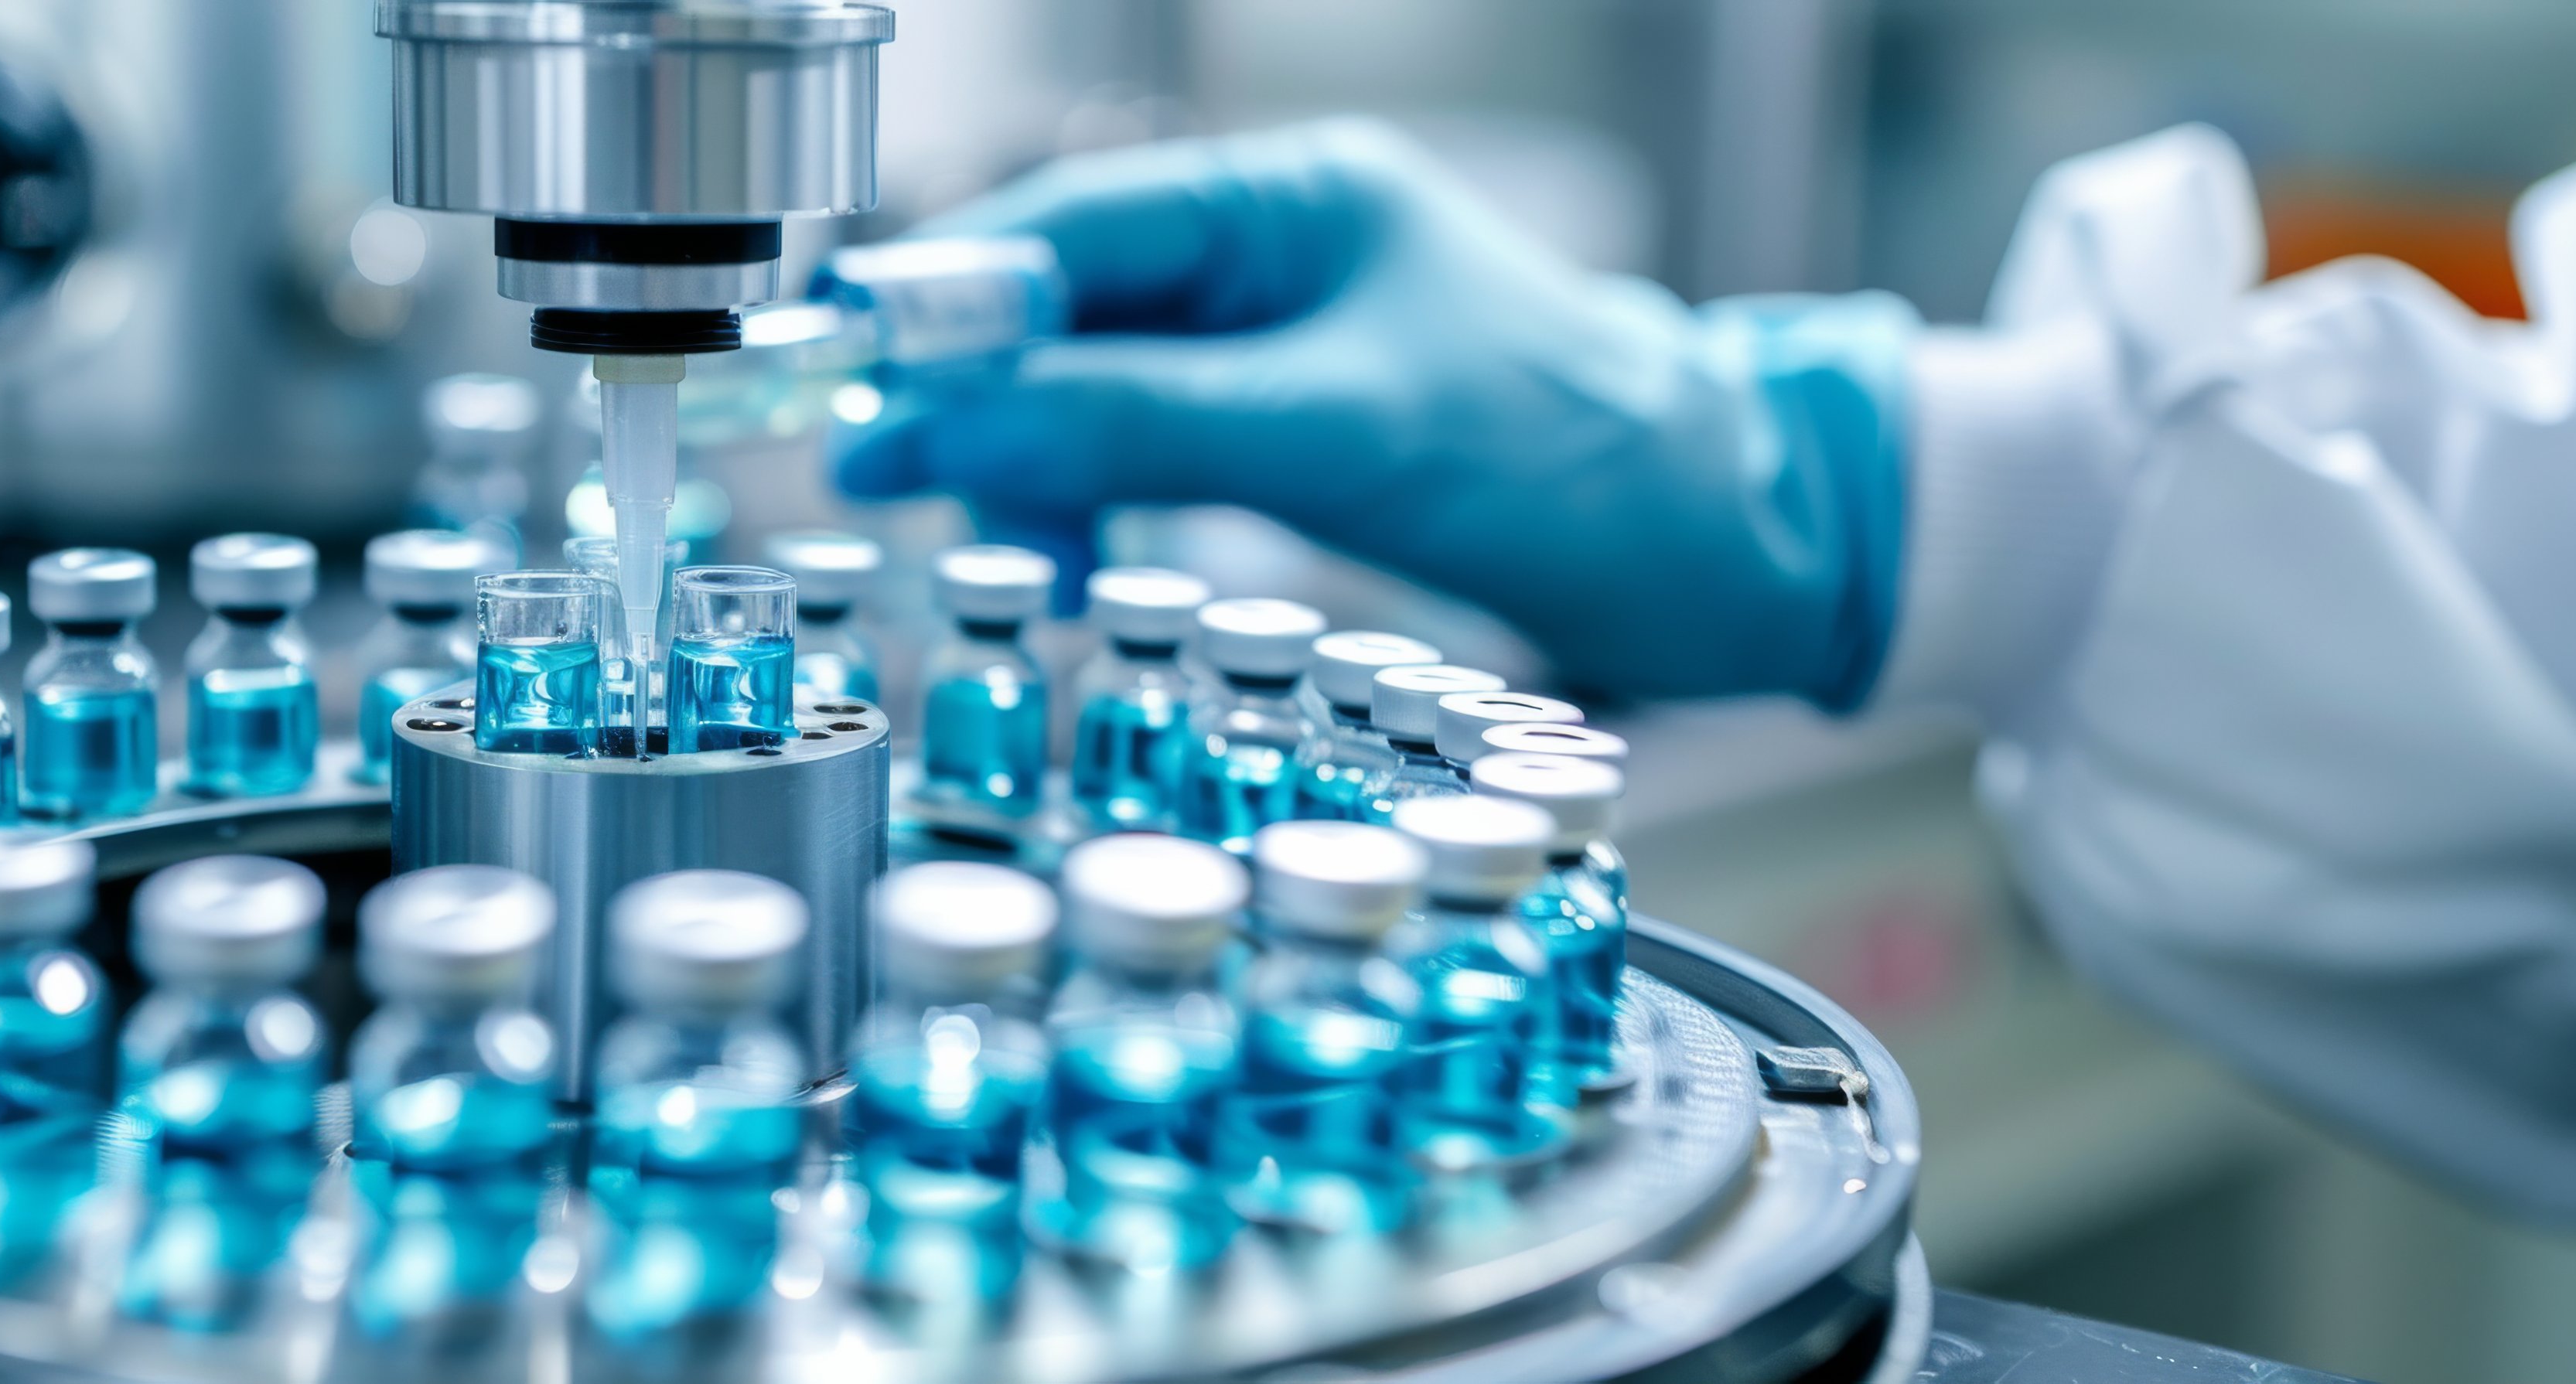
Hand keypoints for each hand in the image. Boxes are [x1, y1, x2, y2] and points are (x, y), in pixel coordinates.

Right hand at [831, 118, 1915, 704]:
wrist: (1721, 552)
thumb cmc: (1568, 457)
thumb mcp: (1337, 431)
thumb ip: (1137, 421)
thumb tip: (948, 418)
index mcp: (1290, 201)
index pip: (1072, 231)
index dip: (950, 303)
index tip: (854, 376)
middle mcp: (1275, 259)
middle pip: (1068, 314)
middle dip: (981, 401)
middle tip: (886, 485)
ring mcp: (1284, 349)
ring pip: (1101, 395)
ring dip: (1038, 472)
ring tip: (1019, 561)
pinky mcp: (1299, 437)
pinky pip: (1155, 457)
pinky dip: (1104, 509)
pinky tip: (1083, 565)